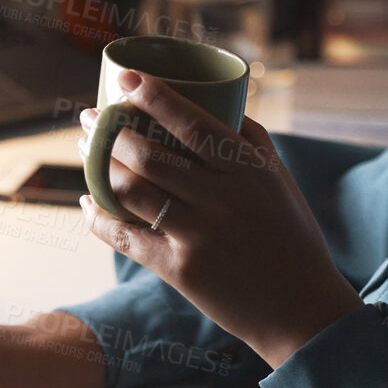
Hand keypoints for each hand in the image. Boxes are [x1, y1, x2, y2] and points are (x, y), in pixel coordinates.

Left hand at [79, 69, 364, 368]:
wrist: (301, 309)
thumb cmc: (291, 237)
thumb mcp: (280, 180)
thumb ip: (249, 140)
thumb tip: (214, 102)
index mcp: (248, 171)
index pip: (191, 123)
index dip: (152, 96)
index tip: (125, 78)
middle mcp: (222, 200)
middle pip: (149, 155)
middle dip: (109, 130)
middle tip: (91, 116)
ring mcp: (198, 236)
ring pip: (131, 191)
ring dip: (99, 166)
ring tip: (86, 149)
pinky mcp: (180, 271)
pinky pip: (125, 237)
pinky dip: (99, 216)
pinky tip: (86, 201)